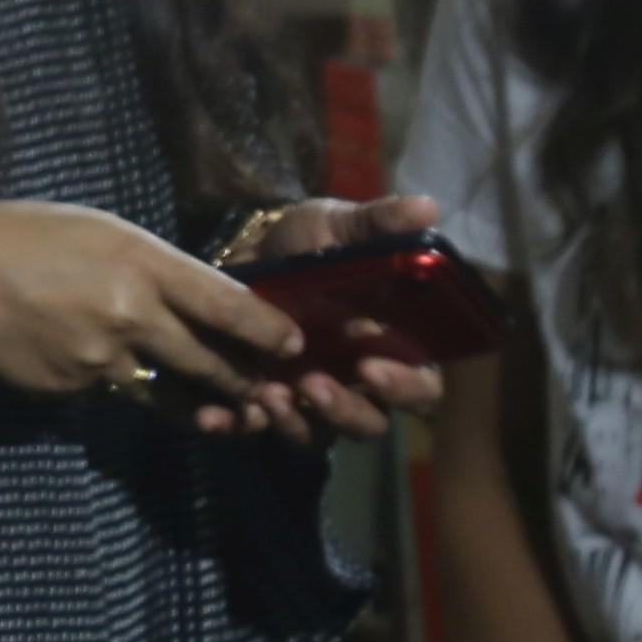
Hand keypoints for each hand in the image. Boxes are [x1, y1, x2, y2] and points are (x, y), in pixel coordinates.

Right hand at [0, 198, 304, 410]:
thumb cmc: (24, 235)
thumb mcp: (100, 229)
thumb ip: (151, 266)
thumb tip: (192, 300)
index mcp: (142, 264)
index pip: (228, 306)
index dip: (269, 331)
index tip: (293, 344)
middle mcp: (133, 316)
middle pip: (211, 363)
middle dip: (243, 380)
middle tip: (266, 389)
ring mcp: (104, 361)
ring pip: (169, 391)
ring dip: (197, 399)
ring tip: (217, 407)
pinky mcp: (76, 390)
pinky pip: (115, 392)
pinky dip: (121, 385)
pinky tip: (99, 366)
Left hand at [214, 192, 457, 445]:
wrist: (247, 248)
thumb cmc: (310, 243)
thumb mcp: (340, 225)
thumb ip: (380, 222)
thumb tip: (427, 206)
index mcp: (391, 348)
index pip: (419, 387)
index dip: (403, 387)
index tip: (373, 369)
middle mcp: (357, 383)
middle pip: (368, 423)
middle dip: (344, 412)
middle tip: (312, 387)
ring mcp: (310, 397)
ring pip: (315, 435)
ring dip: (293, 425)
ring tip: (267, 395)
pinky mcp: (264, 400)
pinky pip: (255, 428)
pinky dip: (237, 426)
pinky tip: (214, 416)